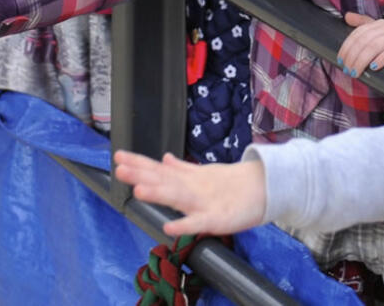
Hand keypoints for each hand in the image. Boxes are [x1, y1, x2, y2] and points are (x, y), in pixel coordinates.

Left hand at [113, 151, 266, 236]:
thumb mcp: (203, 175)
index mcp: (188, 179)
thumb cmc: (231, 184)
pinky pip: (198, 223)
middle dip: (142, 174)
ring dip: (159, 193)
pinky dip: (184, 224)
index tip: (119, 156)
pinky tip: (169, 227)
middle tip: (120, 167)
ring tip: (139, 190)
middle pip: (164, 180)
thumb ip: (182, 168)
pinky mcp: (217, 218)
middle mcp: (192, 187)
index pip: (159, 170)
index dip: (139, 163)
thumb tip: (165, 158)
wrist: (264, 188)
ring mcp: (203, 202)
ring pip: (178, 196)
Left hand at [337, 13, 383, 76]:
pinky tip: (374, 68)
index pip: (357, 34)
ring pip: (374, 47)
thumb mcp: (378, 28)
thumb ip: (362, 22)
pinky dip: (381, 59)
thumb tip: (347, 16)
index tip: (340, 60)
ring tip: (355, 72)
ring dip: (362, 61)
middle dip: (352, 57)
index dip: (347, 47)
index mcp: (376, 24)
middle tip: (347, 70)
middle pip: (364, 41)